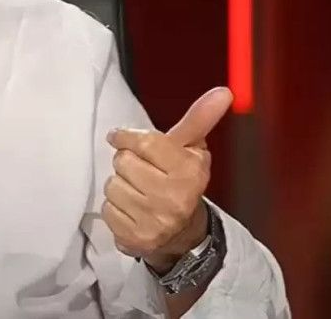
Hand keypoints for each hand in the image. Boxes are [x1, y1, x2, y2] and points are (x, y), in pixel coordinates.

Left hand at [102, 86, 232, 272]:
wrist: (183, 231)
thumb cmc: (182, 180)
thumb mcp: (192, 148)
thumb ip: (200, 119)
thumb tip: (224, 92)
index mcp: (189, 171)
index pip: (144, 142)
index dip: (127, 137)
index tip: (121, 137)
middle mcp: (173, 197)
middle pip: (123, 162)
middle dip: (127, 162)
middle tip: (141, 171)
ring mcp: (154, 221)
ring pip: (111, 185)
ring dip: (119, 185)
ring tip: (137, 191)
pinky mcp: (135, 238)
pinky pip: (107, 210)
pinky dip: (115, 208)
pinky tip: (131, 209)